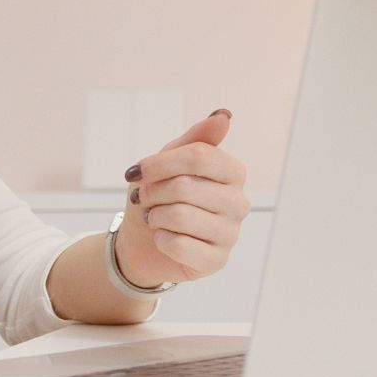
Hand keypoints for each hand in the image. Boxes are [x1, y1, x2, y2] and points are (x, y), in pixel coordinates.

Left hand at [113, 109, 249, 286]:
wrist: (143, 242)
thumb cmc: (160, 198)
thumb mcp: (168, 163)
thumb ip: (195, 140)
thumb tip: (223, 115)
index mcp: (232, 172)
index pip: (199, 156)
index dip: (161, 163)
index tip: (137, 170)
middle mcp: (238, 202)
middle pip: (186, 186)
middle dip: (154, 192)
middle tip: (146, 198)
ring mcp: (230, 234)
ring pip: (180, 216)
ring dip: (155, 216)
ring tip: (155, 218)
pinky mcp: (217, 261)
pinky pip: (179, 245)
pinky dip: (160, 240)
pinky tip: (163, 238)